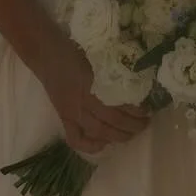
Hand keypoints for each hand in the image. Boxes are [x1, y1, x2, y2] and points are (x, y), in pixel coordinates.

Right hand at [32, 27, 151, 156]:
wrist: (46, 52)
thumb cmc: (76, 49)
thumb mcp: (100, 56)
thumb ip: (114, 71)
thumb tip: (137, 80)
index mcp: (95, 84)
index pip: (121, 104)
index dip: (137, 110)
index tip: (149, 108)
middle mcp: (84, 101)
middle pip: (113, 121)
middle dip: (133, 125)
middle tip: (146, 122)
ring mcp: (73, 112)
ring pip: (99, 132)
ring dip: (119, 136)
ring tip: (132, 133)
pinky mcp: (64, 117)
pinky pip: (75, 138)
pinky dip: (90, 146)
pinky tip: (104, 144)